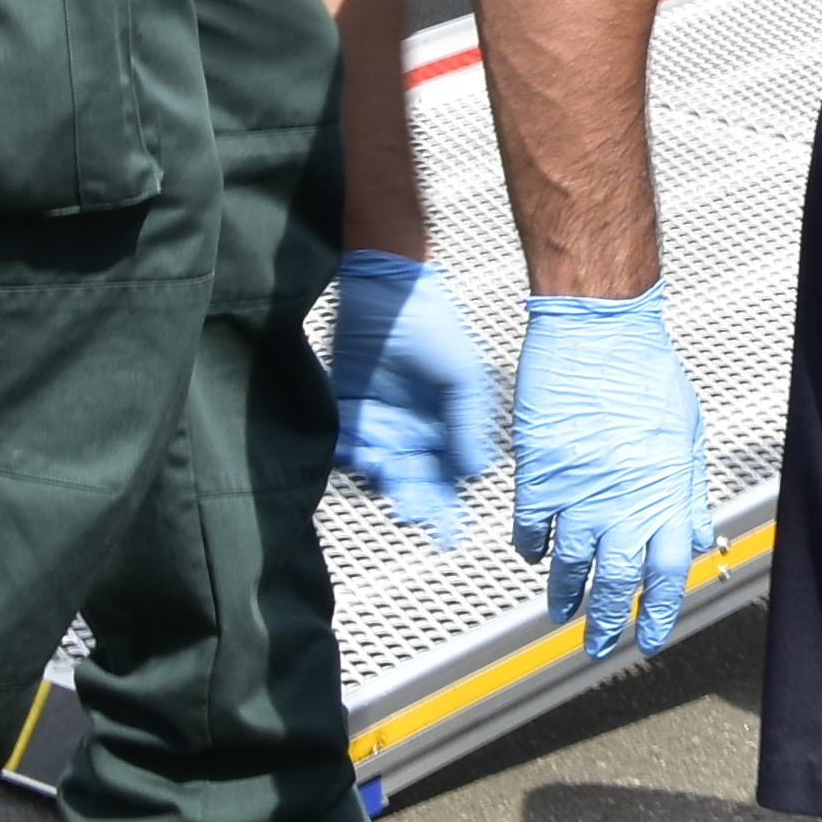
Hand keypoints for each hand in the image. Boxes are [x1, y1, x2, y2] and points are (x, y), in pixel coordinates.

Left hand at [327, 250, 496, 546]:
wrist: (386, 288)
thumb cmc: (435, 326)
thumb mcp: (465, 377)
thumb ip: (469, 426)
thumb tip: (475, 474)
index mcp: (448, 427)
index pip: (450, 479)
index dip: (448, 509)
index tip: (445, 534)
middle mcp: (415, 430)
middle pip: (412, 481)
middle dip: (411, 499)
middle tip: (408, 507)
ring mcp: (381, 421)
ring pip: (378, 469)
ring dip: (379, 477)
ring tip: (382, 466)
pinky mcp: (348, 408)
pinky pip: (346, 446)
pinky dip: (349, 456)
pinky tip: (357, 453)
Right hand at [509, 287, 715, 654]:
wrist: (596, 331)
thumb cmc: (646, 371)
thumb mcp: (687, 433)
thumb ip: (689, 490)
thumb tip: (698, 536)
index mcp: (665, 495)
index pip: (666, 575)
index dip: (657, 612)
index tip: (649, 638)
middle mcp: (622, 504)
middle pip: (615, 582)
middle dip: (606, 622)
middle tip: (597, 648)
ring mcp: (576, 494)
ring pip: (569, 565)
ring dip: (565, 595)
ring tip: (562, 614)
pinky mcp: (537, 477)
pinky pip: (530, 528)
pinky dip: (531, 548)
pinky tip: (534, 556)